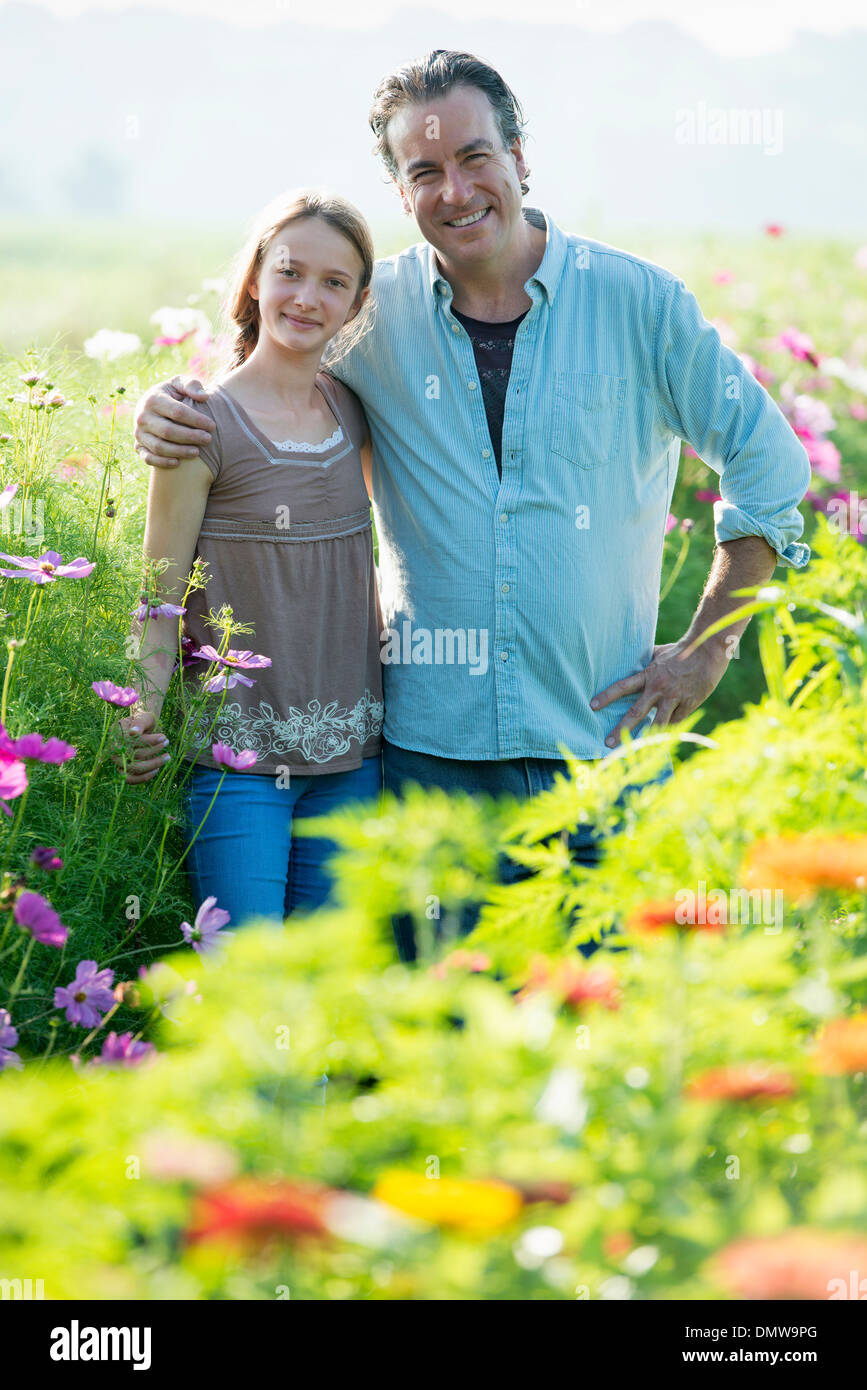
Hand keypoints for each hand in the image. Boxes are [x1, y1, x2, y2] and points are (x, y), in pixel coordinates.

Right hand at [111, 710, 171, 783]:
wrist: (140, 729)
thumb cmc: (142, 722)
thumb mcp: (142, 718)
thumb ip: (139, 723)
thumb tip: (134, 732)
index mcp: (116, 734)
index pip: (132, 740)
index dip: (148, 741)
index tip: (163, 737)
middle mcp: (114, 749)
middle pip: (132, 755)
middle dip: (153, 751)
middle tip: (167, 743)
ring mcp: (118, 761)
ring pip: (134, 768)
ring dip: (153, 764)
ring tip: (167, 756)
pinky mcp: (123, 770)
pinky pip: (131, 779)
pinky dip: (145, 777)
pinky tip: (157, 769)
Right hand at [134, 377, 213, 466]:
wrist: (152, 407)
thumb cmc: (172, 395)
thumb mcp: (179, 384)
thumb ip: (192, 385)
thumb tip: (204, 397)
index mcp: (152, 399)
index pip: (177, 412)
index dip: (196, 420)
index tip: (212, 426)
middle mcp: (142, 417)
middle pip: (168, 431)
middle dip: (190, 437)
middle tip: (208, 439)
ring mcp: (139, 433)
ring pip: (158, 447)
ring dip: (179, 451)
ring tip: (197, 452)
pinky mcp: (138, 446)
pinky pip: (148, 458)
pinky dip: (161, 462)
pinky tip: (178, 463)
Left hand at [590, 637, 729, 747]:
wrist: (708, 649)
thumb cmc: (682, 650)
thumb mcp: (659, 653)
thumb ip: (645, 662)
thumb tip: (631, 661)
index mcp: (649, 674)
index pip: (623, 686)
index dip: (607, 696)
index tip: (592, 706)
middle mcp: (659, 687)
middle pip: (636, 713)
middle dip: (621, 729)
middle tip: (608, 743)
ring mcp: (674, 697)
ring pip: (657, 724)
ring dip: (646, 738)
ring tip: (637, 752)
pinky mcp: (689, 704)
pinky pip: (676, 722)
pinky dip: (668, 729)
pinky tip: (661, 740)